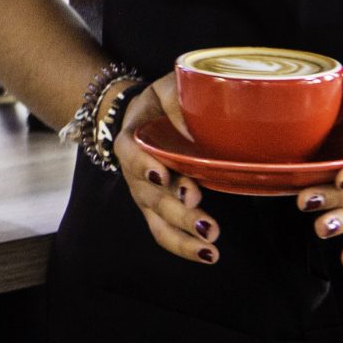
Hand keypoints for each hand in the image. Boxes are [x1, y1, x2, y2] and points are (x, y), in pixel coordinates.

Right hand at [114, 75, 223, 265]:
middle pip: (150, 196)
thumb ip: (178, 99)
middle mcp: (136, 173)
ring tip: (210, 247)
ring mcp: (146, 195)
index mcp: (132, 139)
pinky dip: (185, 247)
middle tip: (206, 223)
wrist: (144, 117)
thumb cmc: (161, 102)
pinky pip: (165, 233)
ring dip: (183, 237)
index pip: (131, 153)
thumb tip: (193, 126)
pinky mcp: (160, 210)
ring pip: (158, 222)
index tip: (161, 174)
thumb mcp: (167, 88)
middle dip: (178, 211)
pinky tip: (209, 254)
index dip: (144, 164)